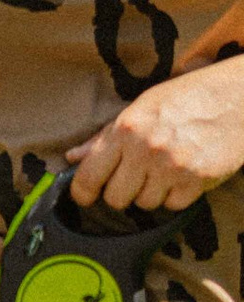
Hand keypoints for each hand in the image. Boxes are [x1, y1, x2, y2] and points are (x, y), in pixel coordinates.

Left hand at [66, 56, 243, 215]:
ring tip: (166, 170)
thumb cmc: (188, 98)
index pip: (88, 176)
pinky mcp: (197, 179)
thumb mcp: (144, 107)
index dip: (83, 192)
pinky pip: (173, 206)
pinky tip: (185, 174)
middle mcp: (146, 148)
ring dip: (153, 193)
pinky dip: (177, 196)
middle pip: (115, 198)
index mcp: (127, 128)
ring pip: (144, 204)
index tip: (87, 196)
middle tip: (137, 177)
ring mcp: (172, 165)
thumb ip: (106, 136)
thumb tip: (73, 157)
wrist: (238, 95)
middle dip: (123, 192)